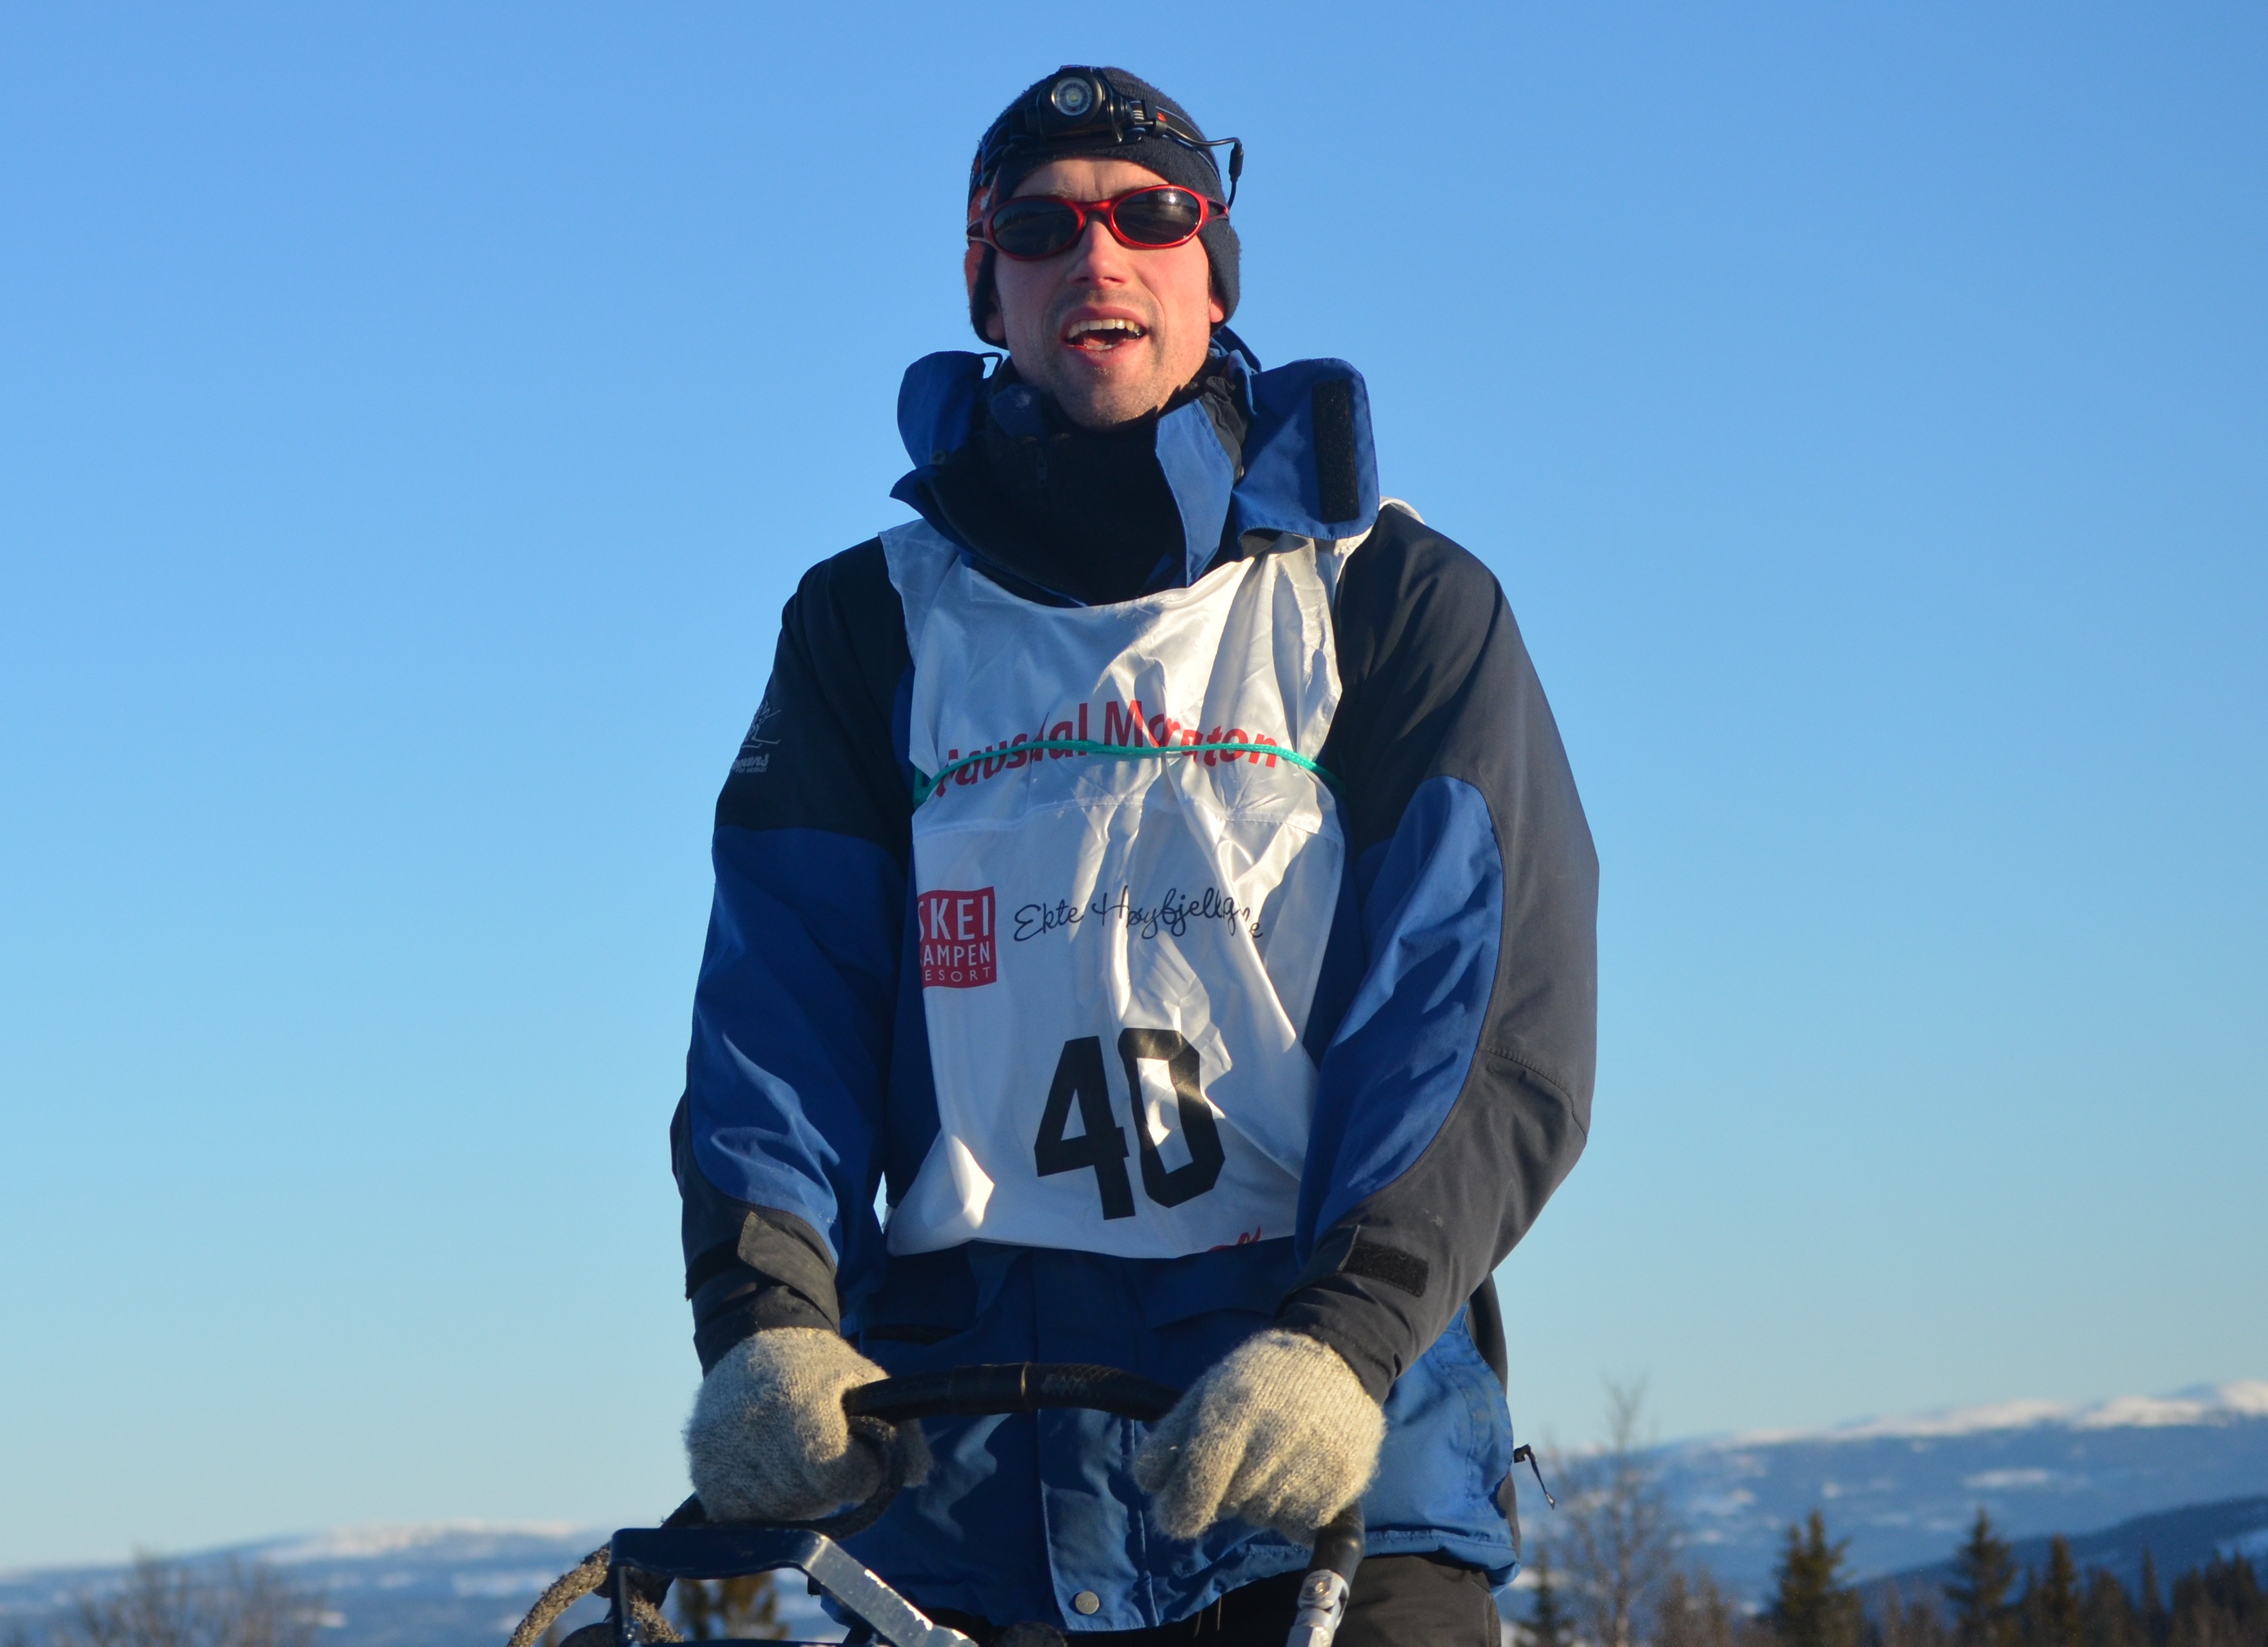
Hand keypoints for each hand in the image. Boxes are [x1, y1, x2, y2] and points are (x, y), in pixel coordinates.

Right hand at [684, 1327, 928, 1522]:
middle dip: (828, 1488)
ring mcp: (722, 1447)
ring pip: (773, 1510)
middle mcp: (755, 1425)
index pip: (835, 1475)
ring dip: (795, 1499)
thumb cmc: (820, 1365)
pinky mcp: (701, 1463)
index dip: (858, 1475)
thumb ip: (901, 1430)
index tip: (860, 1460)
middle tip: (828, 1459)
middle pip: (805, 1498)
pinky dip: (760, 1504)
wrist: (754, 1337)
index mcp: (800, 1400)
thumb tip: (921, 1477)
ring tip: (799, 1462)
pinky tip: (771, 1474)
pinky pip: (737, 1513)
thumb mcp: (867, 1381)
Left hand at [1132, 1328, 1384, 1541]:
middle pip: (1231, 1502)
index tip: (1177, 1519)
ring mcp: (1315, 1459)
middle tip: (1240, 1462)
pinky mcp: (1345, 1478)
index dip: (1182, 1509)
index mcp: (1236, 1409)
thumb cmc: (1259, 1379)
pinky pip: (1300, 1525)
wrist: (1335, 1357)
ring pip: (1265, 1517)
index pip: (1201, 1479)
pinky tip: (1297, 1475)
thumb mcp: (1206, 1392)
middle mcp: (1276, 1435)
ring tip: (1272, 1462)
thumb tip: (1147, 1484)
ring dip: (1259, 1503)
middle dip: (1225, 1493)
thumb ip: (1170, 1438)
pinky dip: (1292, 1512)